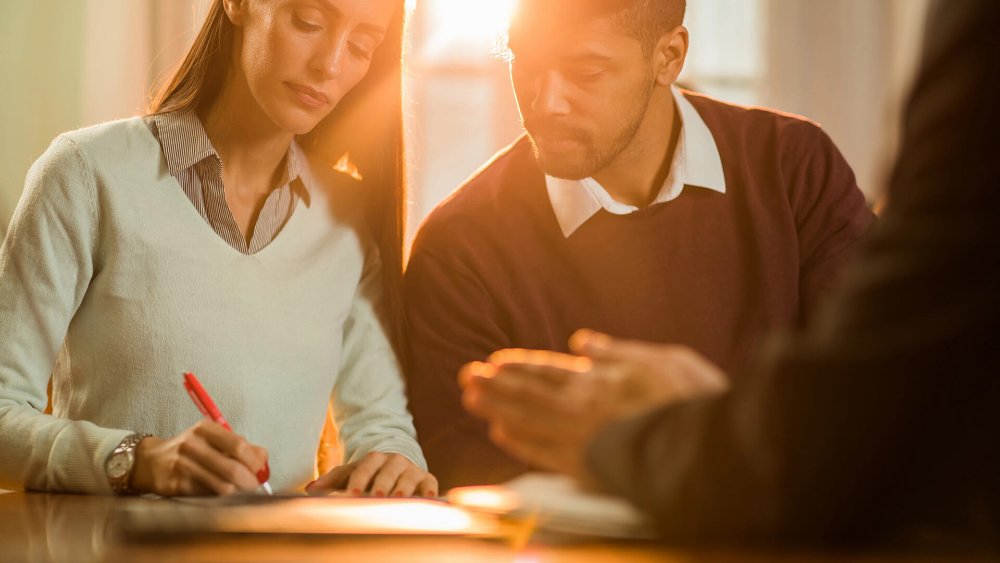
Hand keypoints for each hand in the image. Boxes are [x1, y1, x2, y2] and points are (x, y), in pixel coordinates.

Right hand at [131, 419, 268, 496]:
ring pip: (221, 486)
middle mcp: (192, 444)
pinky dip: (218, 498)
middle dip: (249, 481)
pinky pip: (206, 496)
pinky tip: (219, 496)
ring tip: (239, 492)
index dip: (254, 461)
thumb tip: (263, 459)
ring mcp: (182, 465)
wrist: (150, 461)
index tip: (260, 471)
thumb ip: (239, 446)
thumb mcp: (211, 439)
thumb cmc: (189, 450)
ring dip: (236, 493)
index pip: (239, 445)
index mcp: (205, 428)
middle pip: (232, 468)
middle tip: (253, 487)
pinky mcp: (175, 484)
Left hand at [305, 452, 437, 496]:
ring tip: (399, 499)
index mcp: (373, 458)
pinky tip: (428, 499)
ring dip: (404, 487)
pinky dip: (430, 491)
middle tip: (377, 496)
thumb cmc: (370, 473)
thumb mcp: (350, 473)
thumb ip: (331, 480)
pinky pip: (430, 483)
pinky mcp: (426, 478)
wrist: (396, 464)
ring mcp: (411, 469)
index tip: (353, 493)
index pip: (365, 467)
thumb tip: (310, 489)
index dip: (359, 479)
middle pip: (388, 471)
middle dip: (383, 483)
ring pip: (409, 476)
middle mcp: (394, 461)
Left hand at [460, 330, 728, 477]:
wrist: (706, 450)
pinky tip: (499, 434)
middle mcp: (582, 406)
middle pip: (528, 393)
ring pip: (526, 420)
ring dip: (496, 409)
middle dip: (496, 385)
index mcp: (599, 379)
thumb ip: (615, 352)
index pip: (548, 370)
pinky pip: (541, 451)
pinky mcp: (585, 466)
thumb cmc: (692, 399)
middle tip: (466, 377)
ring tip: (471, 400)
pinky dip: (519, 442)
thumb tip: (580, 342)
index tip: (493, 362)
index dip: (519, 366)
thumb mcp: (660, 359)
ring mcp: (580, 437)